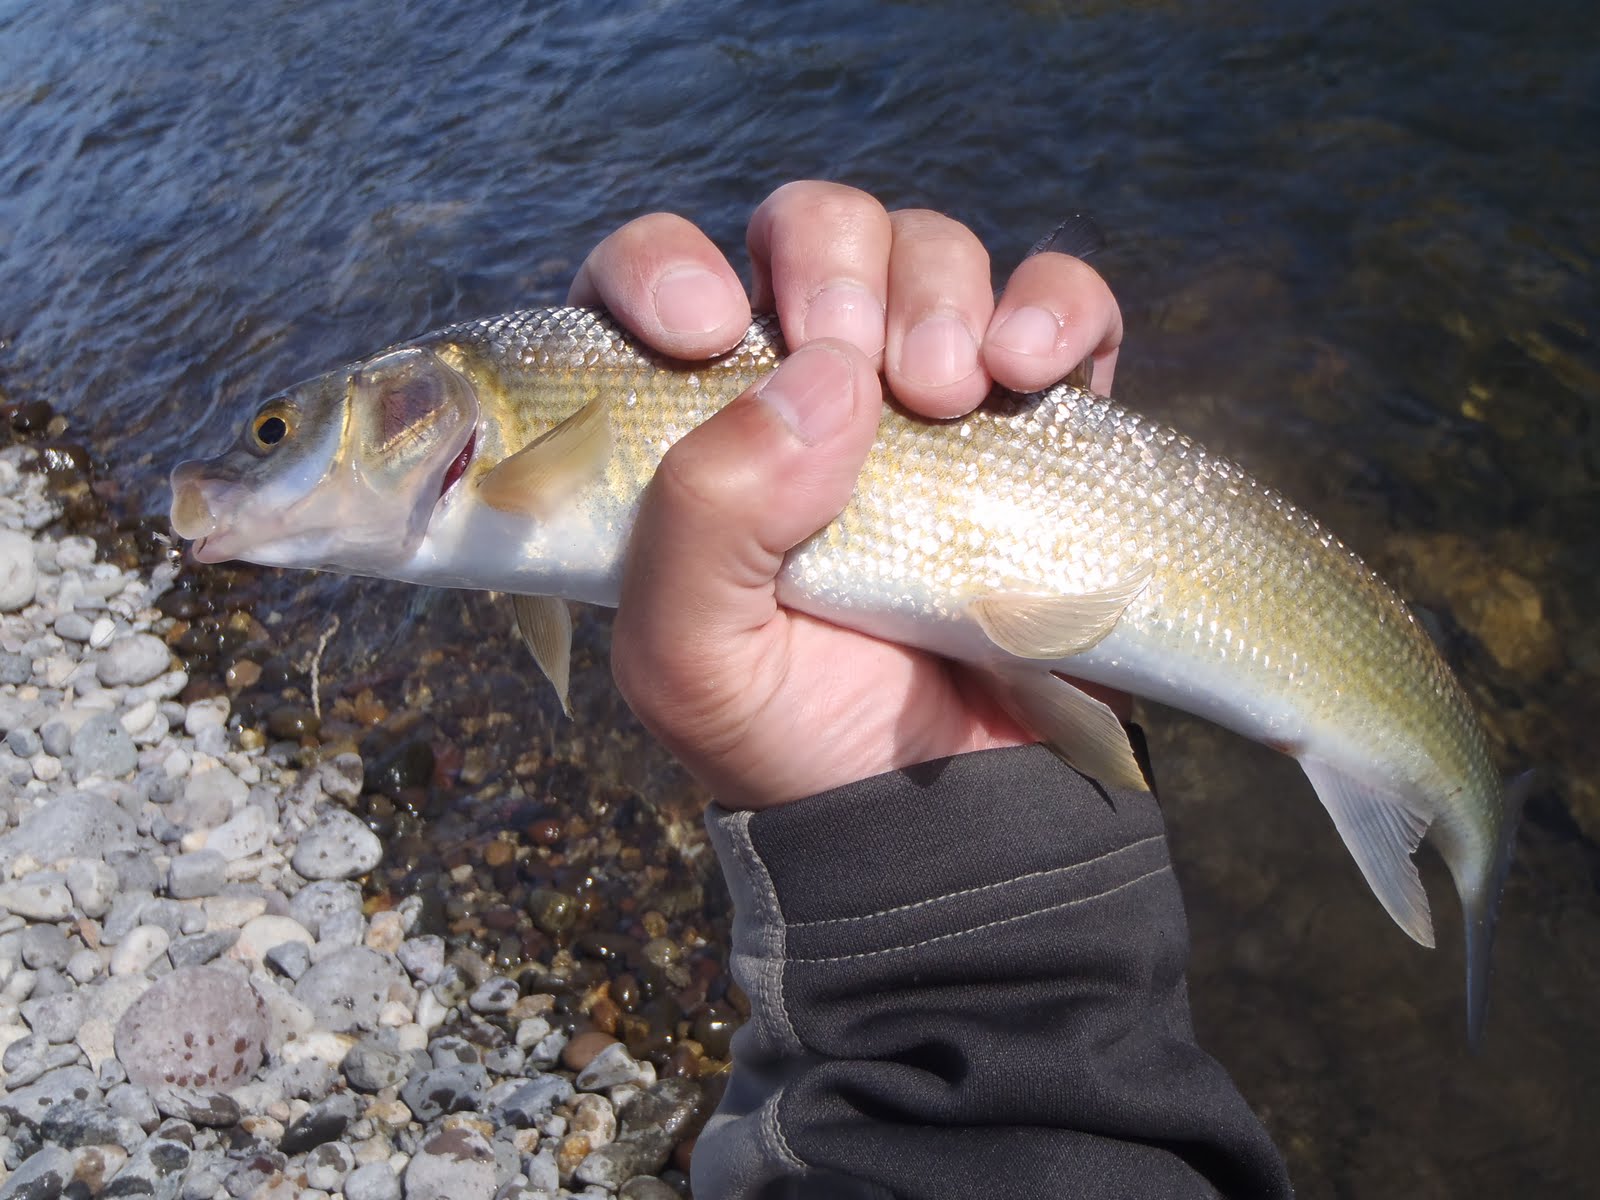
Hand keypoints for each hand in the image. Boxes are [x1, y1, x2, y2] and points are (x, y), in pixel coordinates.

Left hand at [571, 182, 1123, 808]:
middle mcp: (799, 386)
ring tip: (952, 398)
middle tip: (868, 372)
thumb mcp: (691, 658)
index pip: (647, 278)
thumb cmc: (794, 733)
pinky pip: (1058, 302)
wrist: (947, 811)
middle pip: (808, 228)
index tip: (704, 328)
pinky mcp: (1035, 414)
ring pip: (927, 247)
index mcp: (686, 426)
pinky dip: (1056, 307)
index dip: (665, 265)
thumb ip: (702, 519)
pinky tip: (1034, 370)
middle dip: (833, 266)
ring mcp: (924, 392)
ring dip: (941, 291)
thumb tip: (821, 373)